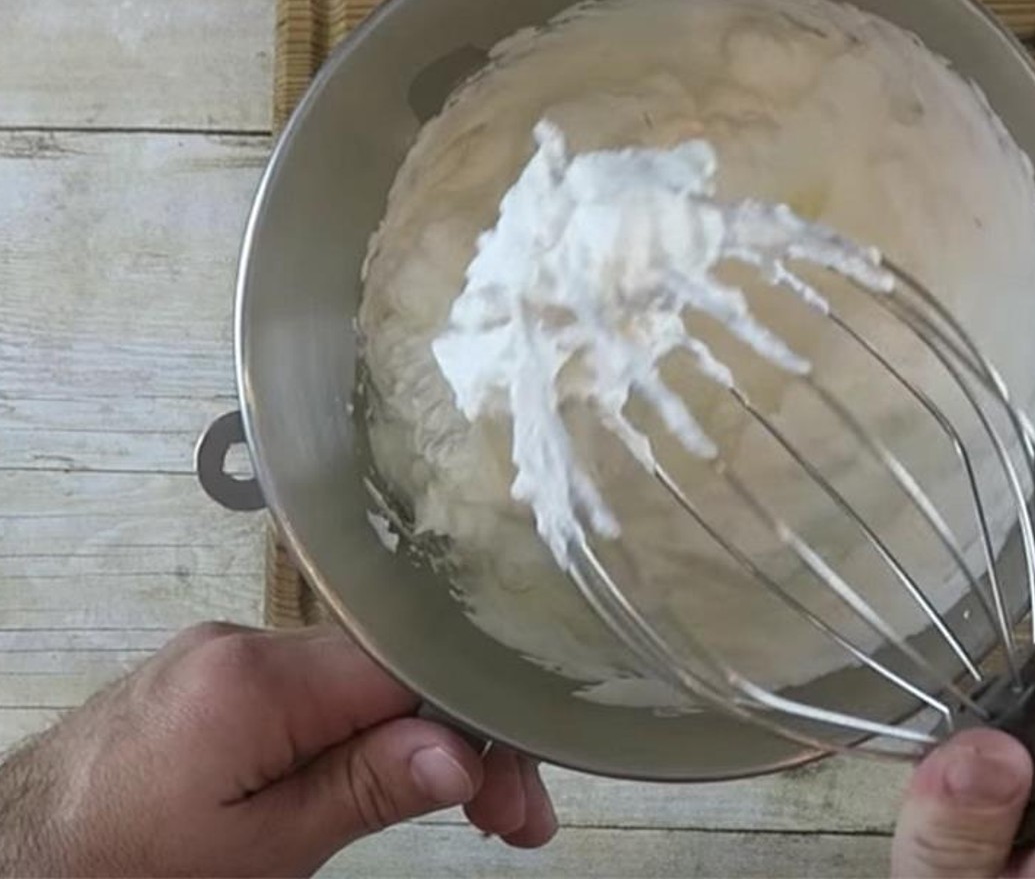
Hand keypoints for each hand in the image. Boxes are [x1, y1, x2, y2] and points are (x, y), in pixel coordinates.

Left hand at [0, 622, 556, 875]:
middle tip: (511, 820)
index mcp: (254, 678)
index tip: (521, 796)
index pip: (411, 672)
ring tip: (462, 799)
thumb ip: (361, 790)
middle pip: (392, 670)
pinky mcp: (208, 676)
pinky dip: (361, 726)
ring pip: (358, 678)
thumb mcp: (255, 855)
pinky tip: (390, 765)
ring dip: (415, 734)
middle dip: (458, 738)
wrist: (11, 863)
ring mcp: (221, 653)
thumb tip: (459, 755)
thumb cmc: (120, 872)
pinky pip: (312, 685)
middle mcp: (240, 641)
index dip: (480, 728)